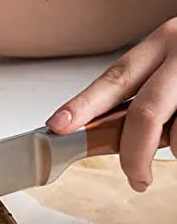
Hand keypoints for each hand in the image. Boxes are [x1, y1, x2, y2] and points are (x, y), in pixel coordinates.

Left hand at [46, 17, 176, 191]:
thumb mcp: (171, 62)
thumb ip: (143, 89)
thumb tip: (108, 132)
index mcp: (161, 44)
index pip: (113, 80)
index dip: (83, 106)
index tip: (58, 126)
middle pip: (145, 114)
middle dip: (133, 155)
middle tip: (137, 179)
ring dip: (176, 146)